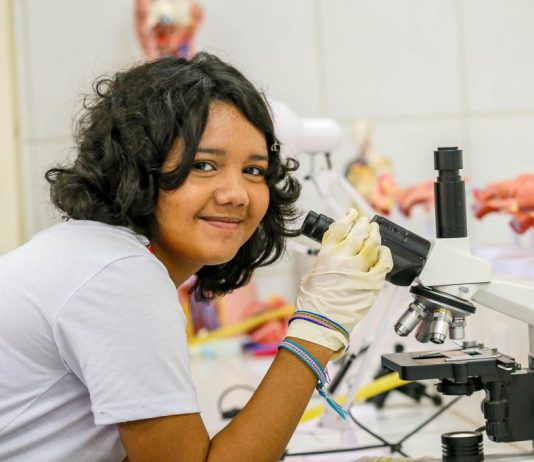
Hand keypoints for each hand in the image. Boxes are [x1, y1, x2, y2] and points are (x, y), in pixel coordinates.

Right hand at [288, 209, 392, 359]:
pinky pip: (384, 263)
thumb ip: (325, 260)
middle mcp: (343, 259)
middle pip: (358, 232)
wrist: (321, 323)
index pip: (340, 228)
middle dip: (363, 224)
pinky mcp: (372, 283)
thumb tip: (334, 253)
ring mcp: (359, 270)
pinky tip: (384, 251)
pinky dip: (385, 254)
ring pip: (372, 244)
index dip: (348, 218)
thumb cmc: (313, 304)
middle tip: (366, 222)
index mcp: (326, 255)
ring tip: (375, 231)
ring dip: (375, 235)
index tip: (352, 214)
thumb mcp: (312, 273)